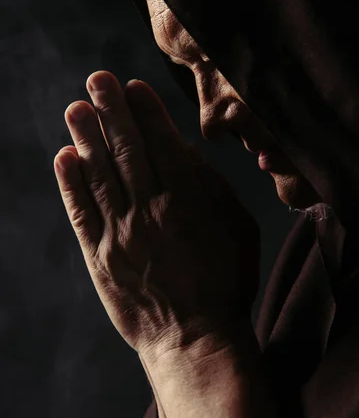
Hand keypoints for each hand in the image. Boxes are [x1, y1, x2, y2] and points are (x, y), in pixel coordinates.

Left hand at [54, 71, 259, 356]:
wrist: (194, 338)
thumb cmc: (226, 280)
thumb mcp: (236, 228)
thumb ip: (209, 186)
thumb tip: (181, 149)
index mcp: (187, 200)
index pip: (161, 143)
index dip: (146, 111)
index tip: (133, 85)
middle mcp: (150, 209)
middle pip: (127, 150)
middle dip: (112, 110)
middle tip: (98, 79)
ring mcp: (121, 233)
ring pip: (100, 175)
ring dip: (86, 138)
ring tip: (76, 107)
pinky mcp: (100, 256)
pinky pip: (82, 213)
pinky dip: (70, 184)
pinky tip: (64, 157)